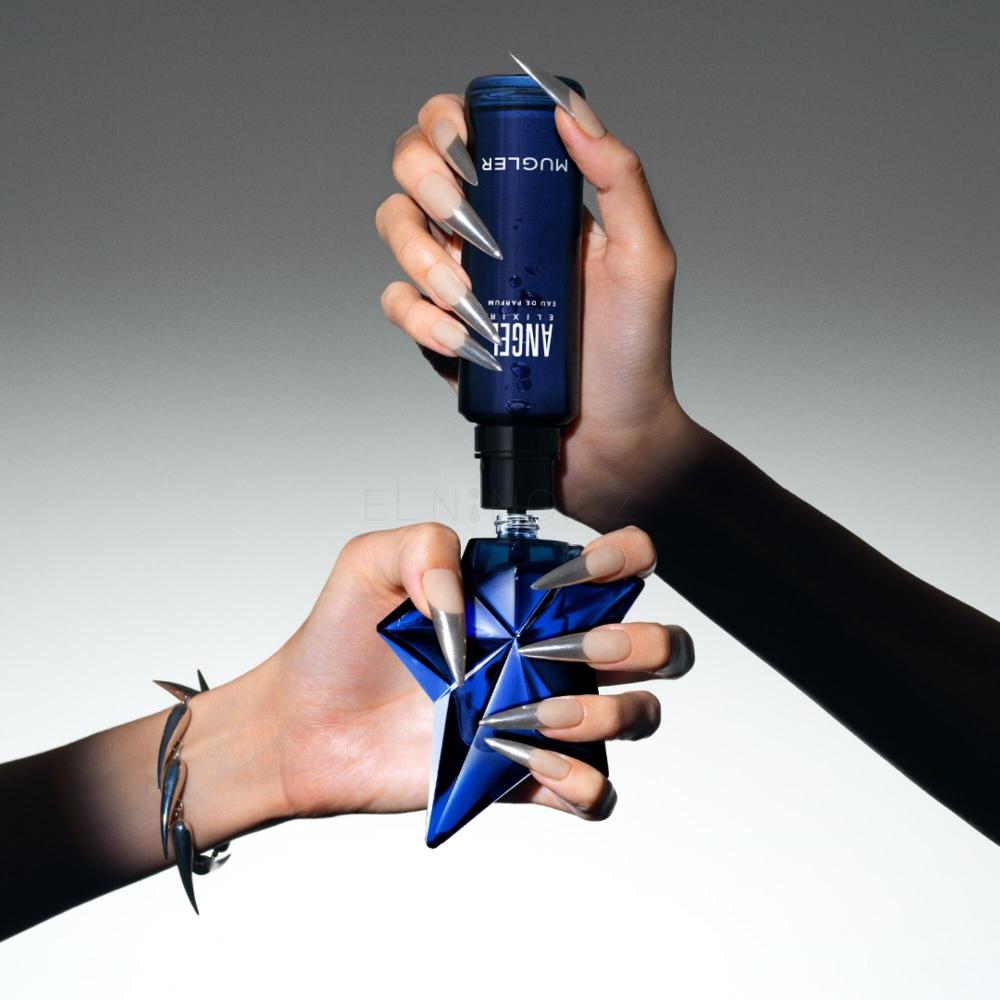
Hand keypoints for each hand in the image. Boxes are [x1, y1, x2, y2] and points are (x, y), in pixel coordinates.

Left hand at [243, 522, 691, 823]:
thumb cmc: (340, 641)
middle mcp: (551, 654)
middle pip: (657, 646)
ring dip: (607, 715)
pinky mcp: (525, 775)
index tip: (578, 574)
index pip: (622, 567)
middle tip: (562, 650)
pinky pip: (594, 790)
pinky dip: (580, 781)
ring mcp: (544, 716)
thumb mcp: (369, 561)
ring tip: (531, 714)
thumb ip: (425, 546)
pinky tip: (525, 760)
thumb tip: (474, 598)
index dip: (627, 559)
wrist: (304, 725)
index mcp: (530, 599)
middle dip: (639, 644)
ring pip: (639, 716)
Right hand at [375, 77, 697, 531]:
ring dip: (421, 255)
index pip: (469, 131)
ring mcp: (458, 281)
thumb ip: (620, 178)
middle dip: (424, 180)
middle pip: (414, 168)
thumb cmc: (632, 354)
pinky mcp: (439, 332)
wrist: (609, 439)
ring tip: (469, 296)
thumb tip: (570, 110)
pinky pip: (399, 304)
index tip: (468, 150)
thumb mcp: (644, 259)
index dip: (450, 123)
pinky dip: (422, 319)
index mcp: (531, 201)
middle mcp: (487, 232)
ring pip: (395, 229)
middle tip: (464, 220)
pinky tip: (464, 341)